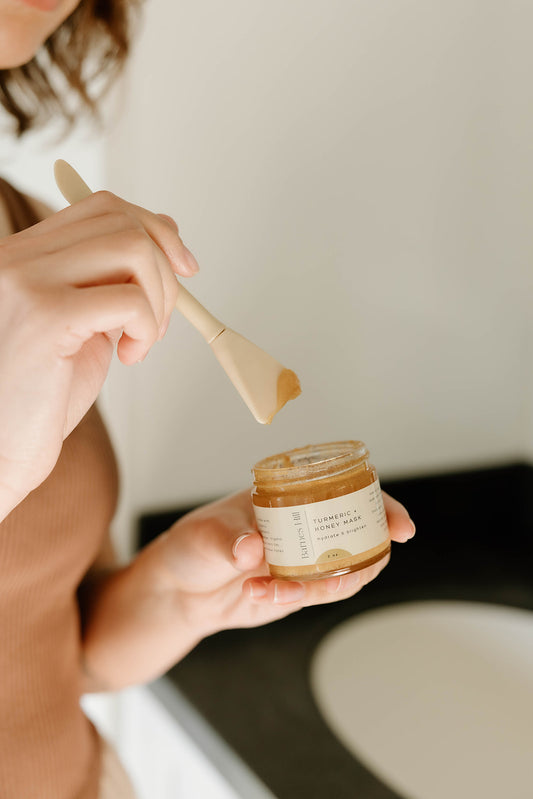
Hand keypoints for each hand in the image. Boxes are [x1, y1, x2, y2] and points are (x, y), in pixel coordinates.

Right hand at [0, 193, 196, 512]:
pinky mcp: (44, 317)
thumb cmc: (35, 400)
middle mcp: (16, 257)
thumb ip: (112, 280)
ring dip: (159, 298)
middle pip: (122, 221)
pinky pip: (129, 299)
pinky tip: (128, 357)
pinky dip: (147, 327)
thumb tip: (165, 235)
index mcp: (22, 255)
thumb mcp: (81, 326)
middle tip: (158, 321)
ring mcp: (25, 281)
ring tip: (142, 340)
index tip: (182, 268)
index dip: (154, 231)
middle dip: (164, 270)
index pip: (101, 208)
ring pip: (131, 248)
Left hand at [147, 489, 414, 629]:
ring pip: (344, 571)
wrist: (179, 591)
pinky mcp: (296, 590)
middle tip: (354, 569)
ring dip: (326, 583)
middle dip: (370, 552)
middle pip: (361, 534)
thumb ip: (231, 543)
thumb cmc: (193, 545)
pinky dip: (296, 598)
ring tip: (279, 587)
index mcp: (291, 495)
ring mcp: (304, 560)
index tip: (400, 525)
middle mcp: (304, 526)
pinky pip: (315, 596)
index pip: (347, 492)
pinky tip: (262, 595)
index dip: (381, 506)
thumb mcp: (207, 536)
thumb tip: (252, 548)